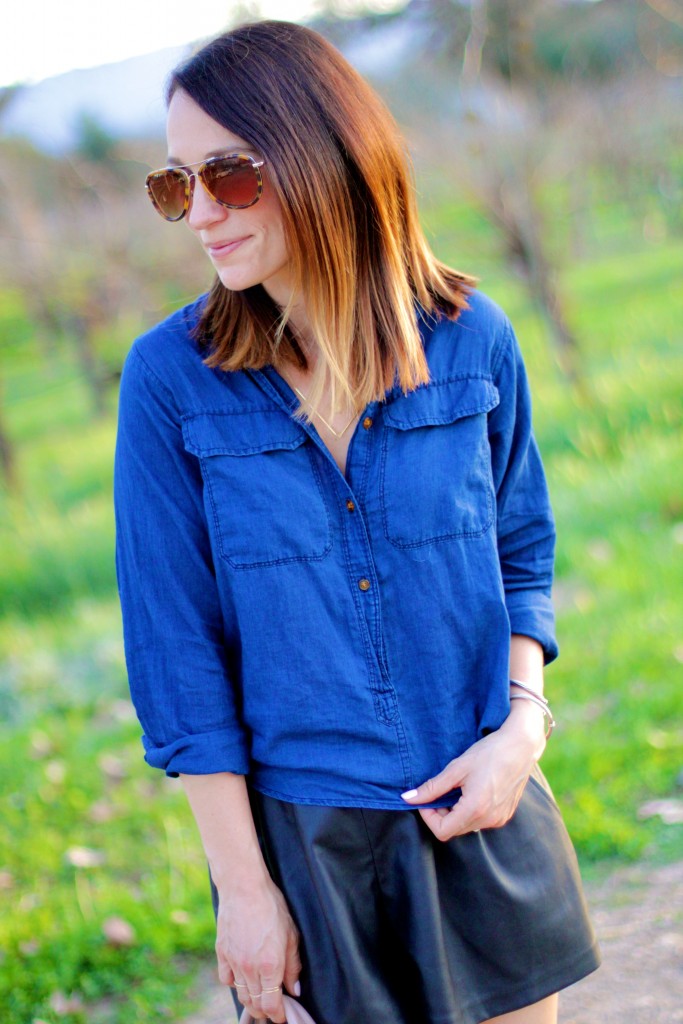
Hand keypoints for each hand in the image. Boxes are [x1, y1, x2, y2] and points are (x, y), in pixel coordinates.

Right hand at [216, 875, 300, 1022]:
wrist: (244, 887)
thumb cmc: (272, 907)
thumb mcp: (292, 935)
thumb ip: (293, 965)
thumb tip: (295, 989)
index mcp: (270, 966)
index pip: (272, 1005)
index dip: (278, 1015)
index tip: (282, 1017)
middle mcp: (250, 969)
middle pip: (255, 1003)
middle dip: (265, 1011)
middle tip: (272, 1010)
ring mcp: (234, 961)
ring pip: (241, 994)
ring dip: (250, 1001)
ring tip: (258, 1000)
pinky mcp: (222, 953)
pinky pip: (226, 978)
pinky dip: (234, 983)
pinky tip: (242, 979)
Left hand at [401, 698, 546, 841]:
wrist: (521, 746)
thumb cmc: (489, 752)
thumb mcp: (456, 768)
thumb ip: (432, 787)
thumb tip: (408, 798)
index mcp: (475, 809)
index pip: (442, 831)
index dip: (428, 817)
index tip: (426, 799)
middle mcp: (489, 820)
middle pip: (454, 829)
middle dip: (441, 814)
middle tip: (440, 791)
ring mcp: (499, 819)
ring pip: (467, 826)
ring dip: (455, 812)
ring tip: (457, 788)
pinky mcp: (505, 815)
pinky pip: (481, 821)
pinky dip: (470, 811)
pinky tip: (472, 790)